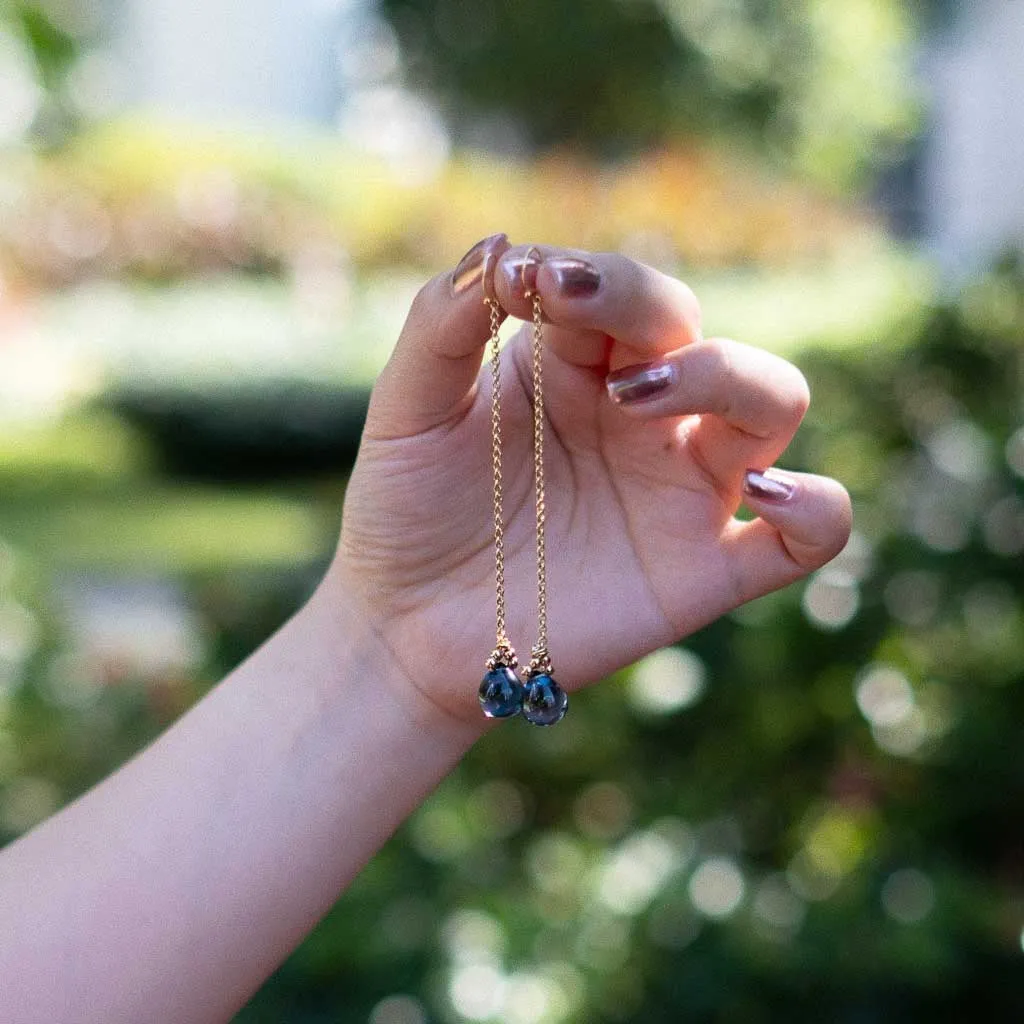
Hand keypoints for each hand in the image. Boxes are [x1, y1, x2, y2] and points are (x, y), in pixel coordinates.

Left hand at [331, 236, 850, 726]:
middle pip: (700, 330)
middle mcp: (644, 417)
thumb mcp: (407, 411)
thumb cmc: (408, 511)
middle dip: (646, 308)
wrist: (408, 627)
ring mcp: (682, 490)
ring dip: (728, 377)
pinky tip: (764, 495)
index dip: (587, 274)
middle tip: (572, 316)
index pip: (619, 292)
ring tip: (636, 396)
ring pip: (772, 403)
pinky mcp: (706, 571)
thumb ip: (442, 324)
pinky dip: (815, 508)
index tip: (524, 281)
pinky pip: (808, 533)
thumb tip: (502, 242)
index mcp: (578, 368)